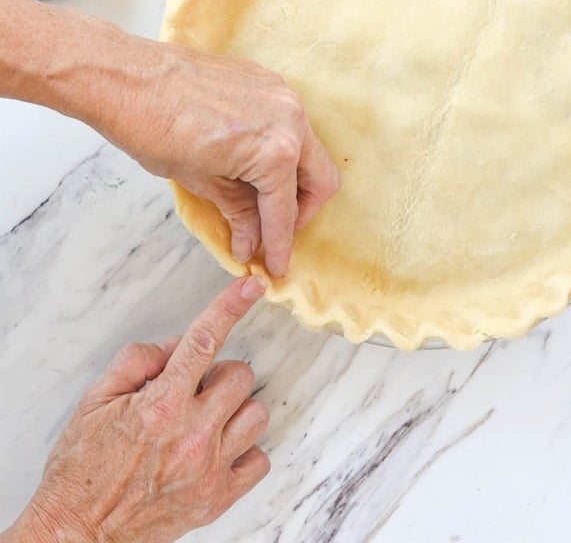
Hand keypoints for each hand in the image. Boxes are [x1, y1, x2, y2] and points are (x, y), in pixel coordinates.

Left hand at [0, 0, 339, 276]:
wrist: (125, 76)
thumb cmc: (153, 129)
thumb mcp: (200, 181)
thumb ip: (237, 212)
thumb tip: (251, 243)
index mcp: (276, 150)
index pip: (285, 211)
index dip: (280, 245)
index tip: (277, 267)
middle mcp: (290, 118)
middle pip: (321, 178)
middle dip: (301, 211)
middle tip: (274, 230)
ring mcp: (281, 94)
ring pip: (309, 148)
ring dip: (292, 177)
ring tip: (257, 197)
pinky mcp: (265, 79)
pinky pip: (287, 121)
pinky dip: (278, 146)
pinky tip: (247, 158)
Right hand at [3, 276, 268, 542]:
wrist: (77, 533)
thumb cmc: (82, 466)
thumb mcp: (95, 400)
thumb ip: (137, 361)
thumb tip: (175, 345)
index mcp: (161, 405)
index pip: (204, 341)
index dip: (230, 307)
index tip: (251, 286)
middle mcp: (192, 435)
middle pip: (240, 376)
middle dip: (218, 375)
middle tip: (191, 391)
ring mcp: (208, 470)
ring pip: (256, 414)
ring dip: (234, 411)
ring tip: (203, 422)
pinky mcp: (216, 500)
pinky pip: (259, 459)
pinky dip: (243, 451)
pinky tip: (215, 451)